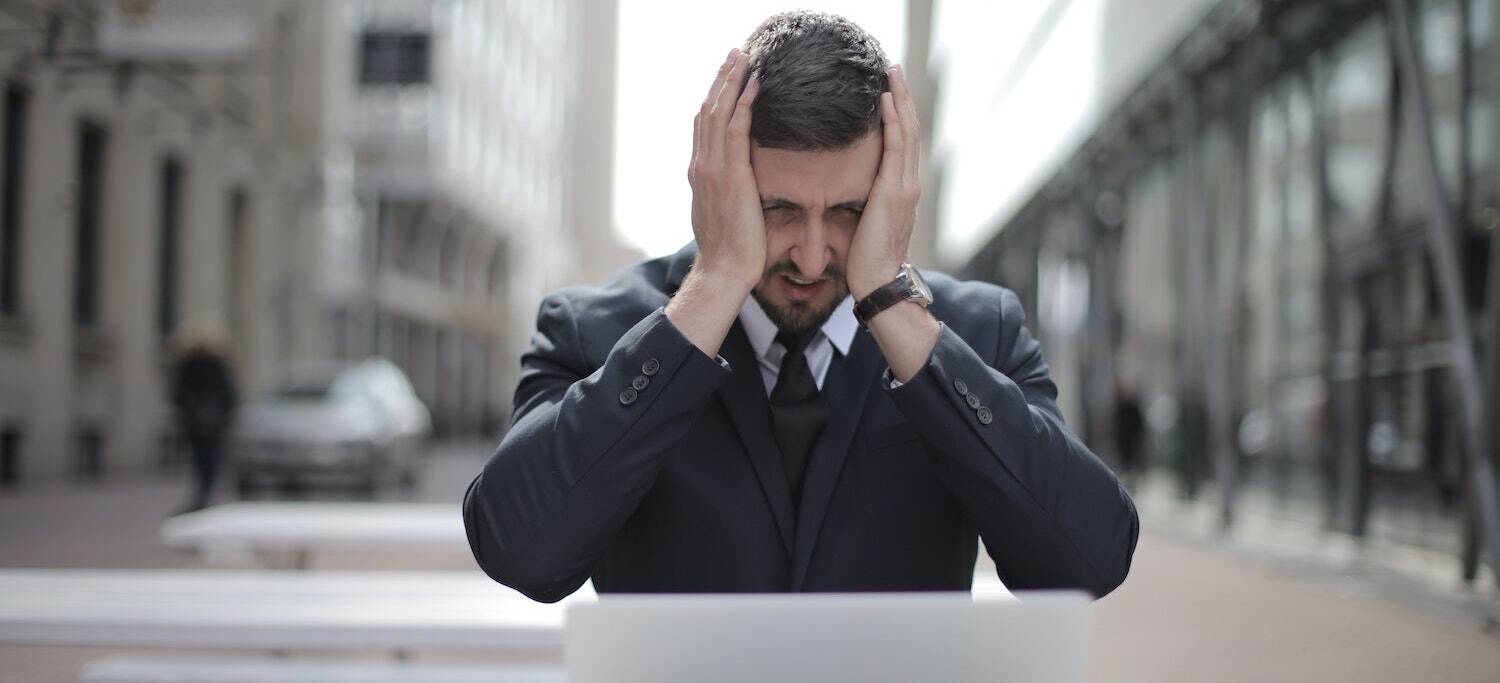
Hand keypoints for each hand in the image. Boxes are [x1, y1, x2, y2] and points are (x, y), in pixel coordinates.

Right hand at [687, 48, 763, 288]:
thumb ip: (728, 192)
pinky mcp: (730, 175)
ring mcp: (712, 169)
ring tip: (745, 58)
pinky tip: (755, 86)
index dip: (715, 97)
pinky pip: (735, 129)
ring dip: (732, 82)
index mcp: (700, 173)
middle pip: (708, 110)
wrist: (725, 270)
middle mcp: (701, 165)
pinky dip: (744, 104)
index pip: (705, 125)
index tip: (728, 76)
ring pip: (719, 113)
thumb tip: (739, 184)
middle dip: (722, 80)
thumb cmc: (732, 250)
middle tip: (736, 55)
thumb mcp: (725, 213)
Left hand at [847, 65, 921, 299]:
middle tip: (893, 67)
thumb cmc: (867, 259)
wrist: (878, 283)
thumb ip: (863, 201)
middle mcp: (909, 183)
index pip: (901, 141)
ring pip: (906, 131)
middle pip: (909, 128)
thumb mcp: (865, 223)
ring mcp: (905, 186)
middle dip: (902, 96)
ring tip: (891, 73)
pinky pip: (895, 147)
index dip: (897, 112)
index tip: (888, 87)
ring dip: (899, 100)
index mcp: (901, 189)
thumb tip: (848, 189)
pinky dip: (892, 121)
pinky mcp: (894, 192)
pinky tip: (885, 100)